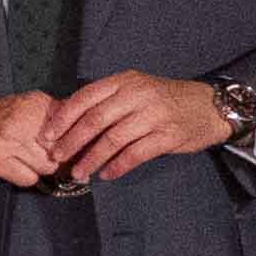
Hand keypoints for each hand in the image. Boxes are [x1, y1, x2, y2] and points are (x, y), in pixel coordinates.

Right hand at [0, 91, 69, 189]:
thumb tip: (87, 137)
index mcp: (35, 103)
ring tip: (29, 160)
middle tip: (54, 159)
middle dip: (60, 158)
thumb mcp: (28, 107)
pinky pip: (29, 178)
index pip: (71, 126)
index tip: (78, 150)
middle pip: (62, 149)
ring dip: (42, 169)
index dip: (76, 142)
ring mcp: (8, 141)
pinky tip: (17, 167)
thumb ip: (55, 116)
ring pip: (47, 166)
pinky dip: (26, 177)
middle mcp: (22, 119)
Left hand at [48, 72, 234, 185]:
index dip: (63, 118)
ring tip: (79, 173)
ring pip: (113, 139)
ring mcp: (154, 115)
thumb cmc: (165, 100)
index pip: (85, 98)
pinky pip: (136, 153)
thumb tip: (68, 123)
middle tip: (56, 157)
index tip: (46, 136)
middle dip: (71, 141)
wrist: (210, 106)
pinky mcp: (168, 135)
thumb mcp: (136, 90)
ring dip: (92, 159)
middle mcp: (138, 95)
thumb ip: (108, 102)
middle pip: (95, 120)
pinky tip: (107, 175)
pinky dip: (118, 166)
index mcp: (125, 81)